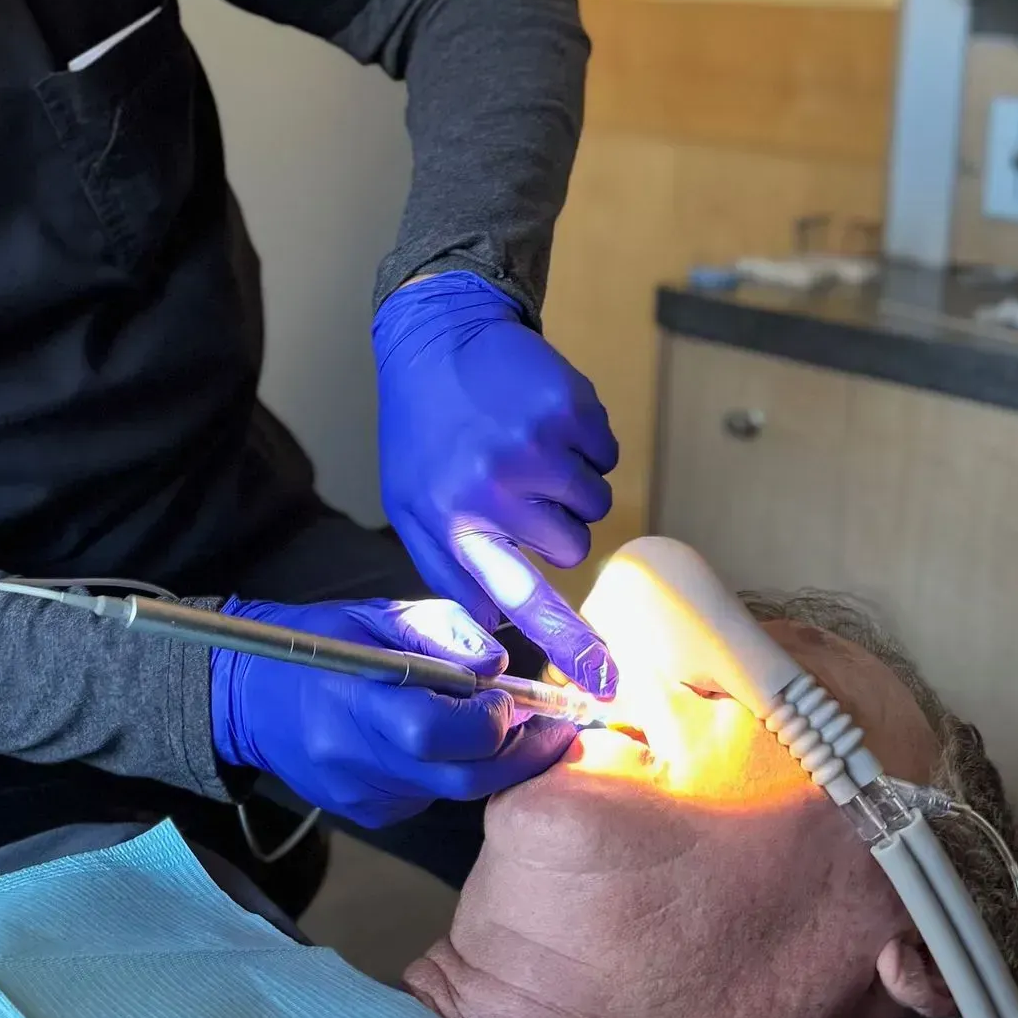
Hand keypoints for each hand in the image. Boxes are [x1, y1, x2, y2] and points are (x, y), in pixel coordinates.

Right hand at [208, 591, 577, 830]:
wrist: (244, 699)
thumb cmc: (315, 643)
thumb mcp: (373, 615)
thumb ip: (439, 631)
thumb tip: (496, 662)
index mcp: (359, 703)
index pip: (443, 732)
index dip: (492, 719)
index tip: (511, 696)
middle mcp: (360, 761)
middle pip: (465, 778)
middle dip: (518, 753)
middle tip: (552, 727)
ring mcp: (363, 795)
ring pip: (453, 791)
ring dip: (488, 762)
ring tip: (502, 727)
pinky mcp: (366, 814)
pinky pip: (428, 799)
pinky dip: (450, 772)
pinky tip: (441, 744)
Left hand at [372, 270, 619, 694]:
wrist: (439, 337)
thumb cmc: (425, 432)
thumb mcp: (411, 504)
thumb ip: (452, 570)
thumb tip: (495, 630)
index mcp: (450, 519)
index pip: (514, 597)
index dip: (564, 641)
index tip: (602, 680)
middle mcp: (492, 487)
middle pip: (569, 549)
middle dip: (552, 525)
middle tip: (515, 485)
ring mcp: (534, 445)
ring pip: (594, 505)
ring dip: (570, 484)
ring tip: (526, 448)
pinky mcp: (570, 408)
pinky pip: (606, 456)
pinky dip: (586, 443)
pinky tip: (543, 420)